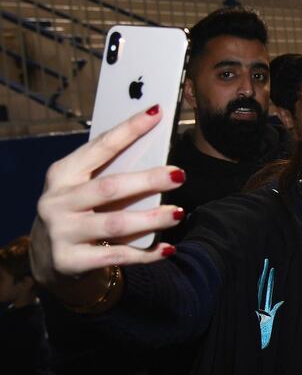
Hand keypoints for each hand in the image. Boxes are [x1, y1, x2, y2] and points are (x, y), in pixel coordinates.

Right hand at [31, 106, 185, 288]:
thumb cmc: (79, 214)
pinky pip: (117, 255)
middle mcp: (57, 201)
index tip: (157, 113)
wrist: (49, 261)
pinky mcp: (70, 261)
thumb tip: (158, 159)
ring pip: (115, 224)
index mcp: (62, 174)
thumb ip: (111, 176)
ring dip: (151, 219)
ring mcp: (61, 232)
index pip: (100, 147)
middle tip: (179, 175)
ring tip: (179, 213)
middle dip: (147, 180)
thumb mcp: (84, 191)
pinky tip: (168, 248)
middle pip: (109, 187)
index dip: (129, 129)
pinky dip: (146, 253)